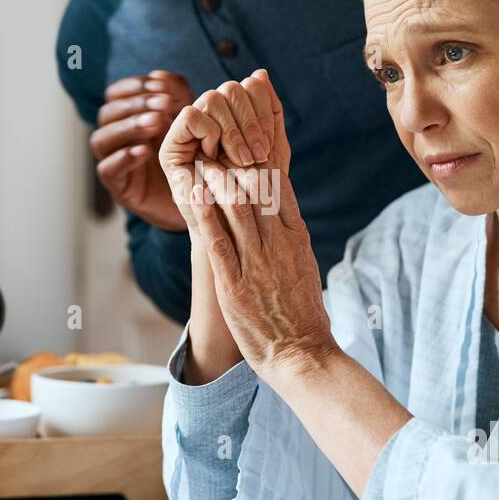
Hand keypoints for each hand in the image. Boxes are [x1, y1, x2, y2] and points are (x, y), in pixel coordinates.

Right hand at [90, 70, 192, 230]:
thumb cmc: (191, 154)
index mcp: (128, 117)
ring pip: (102, 139)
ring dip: (128, 127)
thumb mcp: (188, 119)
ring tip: (157, 123)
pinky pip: (107, 170)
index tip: (158, 85)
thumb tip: (160, 75)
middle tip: (163, 105)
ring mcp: (114, 162)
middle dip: (135, 105)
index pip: (115, 93)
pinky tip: (145, 151)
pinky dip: (123, 158)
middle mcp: (116, 137)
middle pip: (107, 113)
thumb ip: (177, 93)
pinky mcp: (119, 187)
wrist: (198, 198)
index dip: (133, 86)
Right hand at [158, 69, 288, 232]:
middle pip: (231, 89)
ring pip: (212, 98)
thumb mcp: (272, 153)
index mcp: (236, 116)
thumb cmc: (256, 197)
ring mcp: (191, 131)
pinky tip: (214, 157)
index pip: (250, 87)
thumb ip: (270, 114)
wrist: (235, 233)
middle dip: (249, 122)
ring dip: (232, 130)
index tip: (269, 145)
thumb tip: (260, 73)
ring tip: (241, 161)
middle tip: (257, 156)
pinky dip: (209, 133)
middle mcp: (212, 119)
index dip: (262, 109)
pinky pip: (190, 116)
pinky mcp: (171, 146)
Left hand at [190, 163, 335, 379]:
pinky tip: (192, 195)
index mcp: (297, 238)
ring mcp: (257, 263)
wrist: (302, 354)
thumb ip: (291, 240)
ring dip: (215, 180)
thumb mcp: (306, 268)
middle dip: (234, 163)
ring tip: (200, 164)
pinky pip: (217, 240)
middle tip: (215, 146)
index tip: (241, 145)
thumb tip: (280, 217)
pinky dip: (203, 213)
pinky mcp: (234, 284)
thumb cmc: (304, 315)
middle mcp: (279, 245)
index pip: (279, 187)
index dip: (258, 161)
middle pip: (256, 189)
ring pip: (235, 207)